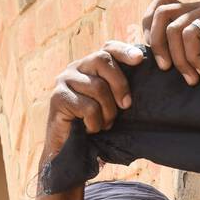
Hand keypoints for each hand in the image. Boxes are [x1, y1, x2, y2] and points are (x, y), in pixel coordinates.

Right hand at [44, 41, 146, 157]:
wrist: (69, 150)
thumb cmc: (94, 126)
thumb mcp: (111, 104)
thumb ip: (120, 89)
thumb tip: (141, 72)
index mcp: (90, 66)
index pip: (107, 48)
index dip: (123, 51)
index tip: (139, 59)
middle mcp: (75, 68)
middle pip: (102, 60)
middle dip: (119, 84)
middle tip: (125, 106)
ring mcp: (64, 80)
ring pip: (97, 87)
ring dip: (107, 112)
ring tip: (104, 124)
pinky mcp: (58, 97)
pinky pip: (87, 107)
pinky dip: (94, 123)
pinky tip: (89, 129)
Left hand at [142, 0, 199, 84]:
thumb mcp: (196, 62)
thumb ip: (176, 52)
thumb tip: (146, 54)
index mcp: (191, 15)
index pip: (157, 7)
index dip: (149, 31)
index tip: (159, 59)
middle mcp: (199, 7)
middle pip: (160, 13)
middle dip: (157, 45)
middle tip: (166, 70)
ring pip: (174, 28)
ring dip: (178, 59)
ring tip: (192, 78)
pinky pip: (191, 34)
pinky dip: (192, 57)